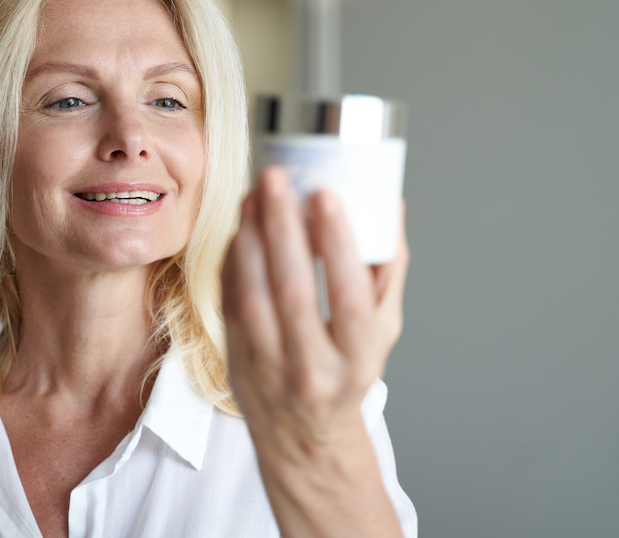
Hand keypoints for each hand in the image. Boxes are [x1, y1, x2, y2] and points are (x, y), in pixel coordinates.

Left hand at [221, 166, 408, 536]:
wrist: (303, 439)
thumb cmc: (347, 375)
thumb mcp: (382, 333)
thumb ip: (387, 271)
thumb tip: (390, 206)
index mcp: (357, 361)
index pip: (349, 299)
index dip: (338, 245)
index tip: (327, 195)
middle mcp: (311, 370)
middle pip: (293, 293)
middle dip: (281, 229)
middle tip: (276, 179)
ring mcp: (268, 369)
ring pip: (251, 298)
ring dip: (248, 240)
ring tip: (254, 196)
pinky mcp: (235, 362)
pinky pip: (228, 305)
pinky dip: (232, 262)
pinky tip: (240, 228)